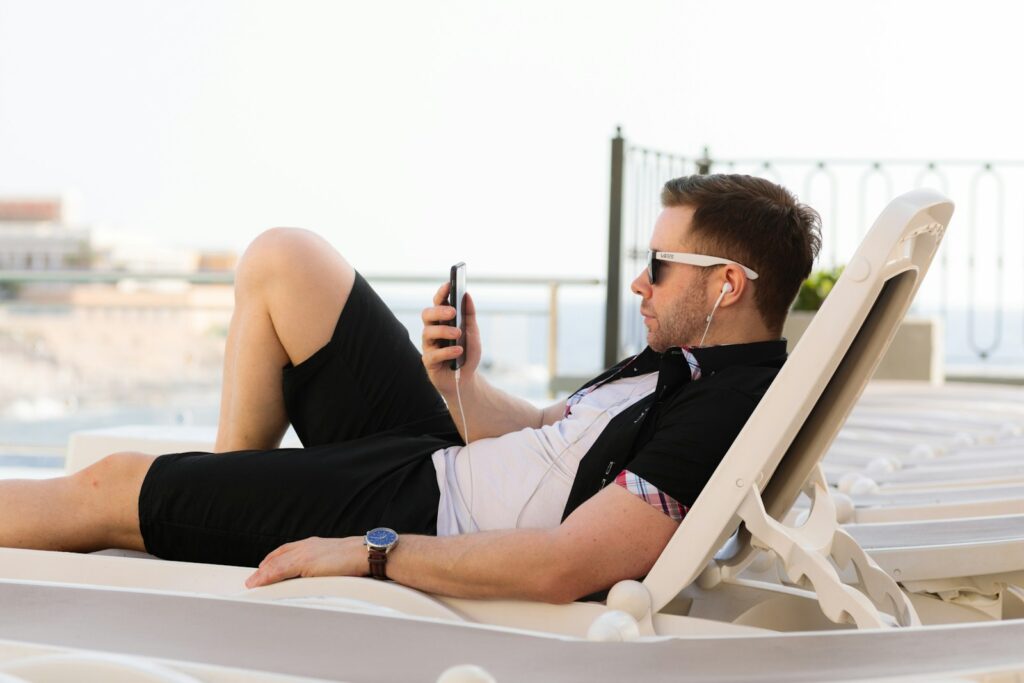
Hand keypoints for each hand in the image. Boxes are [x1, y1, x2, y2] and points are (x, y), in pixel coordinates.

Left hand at [244, 536, 365, 587]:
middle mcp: (307, 546)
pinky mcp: (304, 563)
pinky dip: (266, 577)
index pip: (287, 550)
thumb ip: (326, 565)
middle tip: (254, 578)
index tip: (266, 567)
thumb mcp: (337, 560)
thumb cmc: (358, 558)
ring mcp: (304, 553)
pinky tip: (260, 584)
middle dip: (264, 567)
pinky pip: (279, 570)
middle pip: (278, 555)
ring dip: (261, 574)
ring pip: (275, 563)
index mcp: (314, 544)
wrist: (367, 553)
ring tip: (252, 584)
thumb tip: (326, 574)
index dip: (274, 559)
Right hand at [420, 281, 481, 395]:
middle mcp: (433, 331)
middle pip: (427, 314)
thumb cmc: (467, 354)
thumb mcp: (473, 333)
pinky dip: (447, 351)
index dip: (441, 293)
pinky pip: (433, 354)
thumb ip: (469, 315)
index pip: (438, 303)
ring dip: (444, 331)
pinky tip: (458, 351)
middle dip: (439, 311)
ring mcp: (429, 346)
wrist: (465, 379)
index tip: (449, 284)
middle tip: (452, 312)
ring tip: (458, 333)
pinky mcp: (429, 362)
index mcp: (442, 321)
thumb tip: (467, 295)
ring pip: (427, 332)